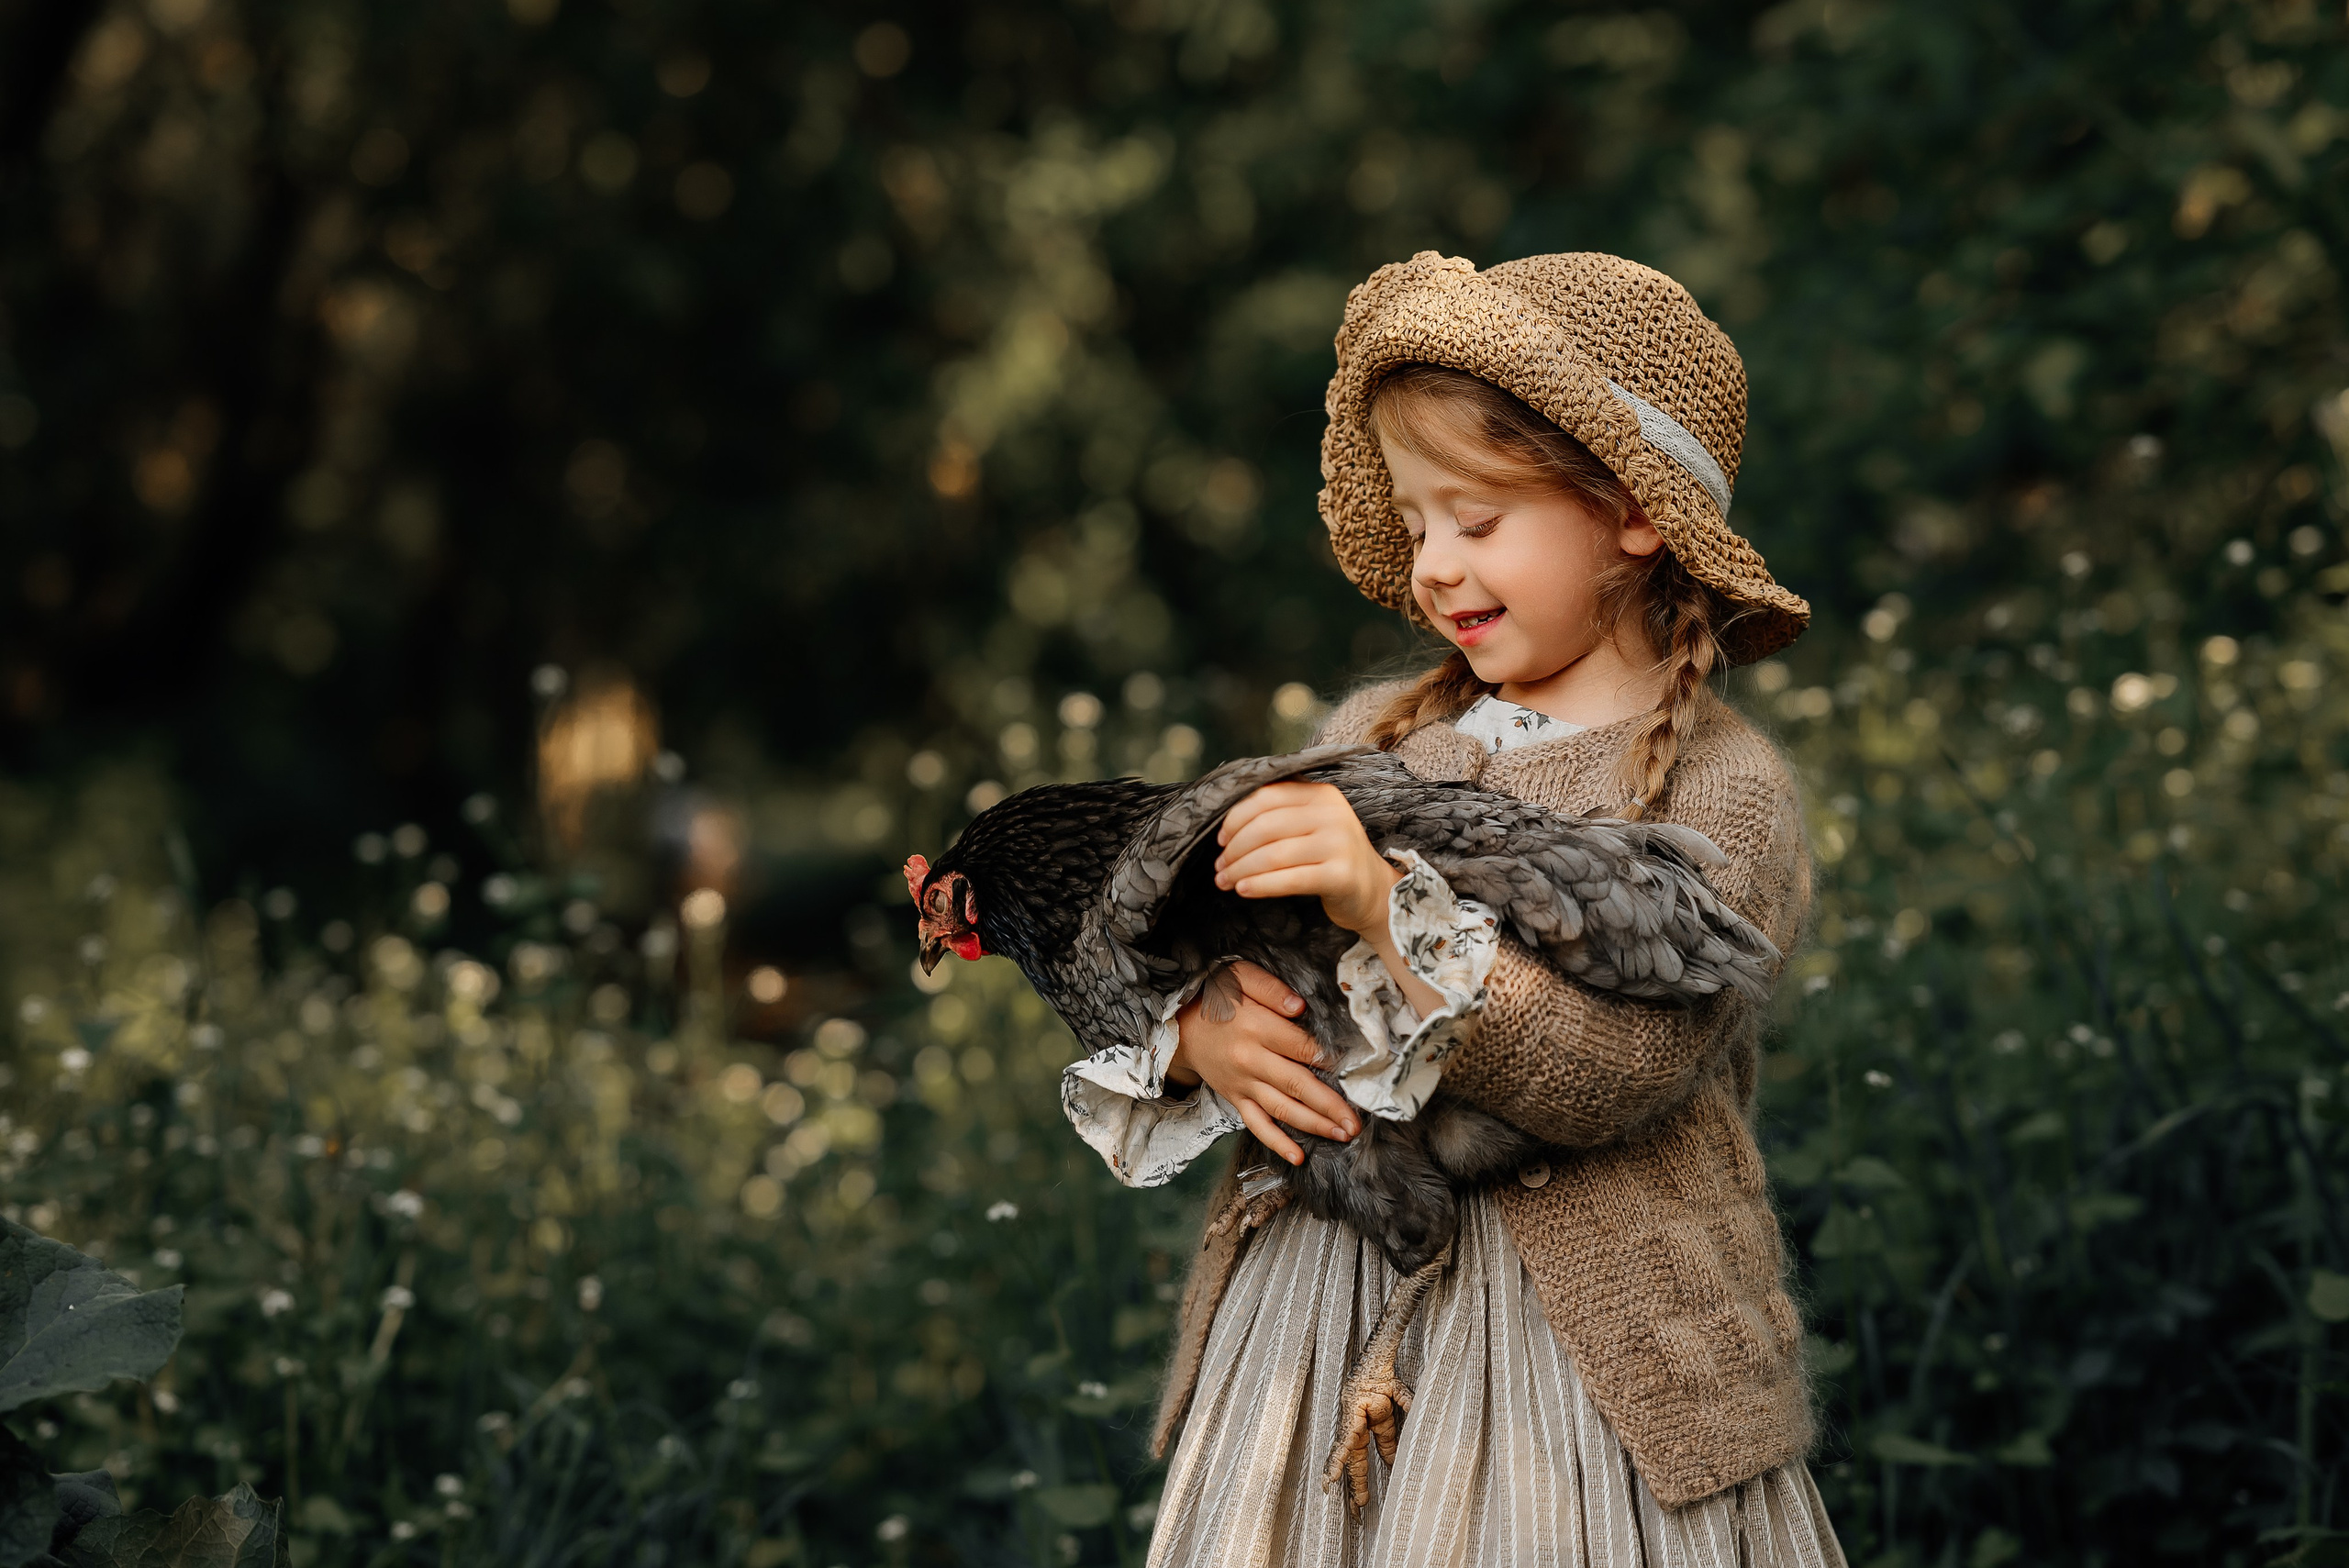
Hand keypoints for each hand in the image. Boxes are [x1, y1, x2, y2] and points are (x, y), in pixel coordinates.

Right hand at [1165, 960, 1359, 1165]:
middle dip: (1330, 1106)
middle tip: (1356, 1122)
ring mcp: (1243, 1084)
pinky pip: (1257, 1125)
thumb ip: (1270, 988)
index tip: (1354, 1069)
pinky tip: (1298, 1157)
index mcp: (1256, 1028)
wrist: (1180, 1027)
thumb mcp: (1239, 977)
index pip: (1300, 1046)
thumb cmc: (1216, 998)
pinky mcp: (1236, 1099)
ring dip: (1314, 1125)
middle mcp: (1250, 1060)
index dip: (1329, 1058)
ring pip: (1282, 1109)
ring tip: (1343, 1135)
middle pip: (1297, 1085)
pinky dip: (1277, 1143)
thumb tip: (1299, 1006)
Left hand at [1213, 781, 1446, 1023]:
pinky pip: (1289, 879)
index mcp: (1321, 794)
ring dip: (1241, 869)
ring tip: (1225, 882)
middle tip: (1219, 867)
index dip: (1235, 818)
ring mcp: (1340, 844)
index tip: (1220, 840)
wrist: (1374, 892)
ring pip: (1274, 854)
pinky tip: (1243, 890)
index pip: (1266, 797)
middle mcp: (1333, 814)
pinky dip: (1260, 885)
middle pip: (1266, 826)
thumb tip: (1226, 824)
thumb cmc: (1331, 858)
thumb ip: (1280, 814)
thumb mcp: (1311, 825)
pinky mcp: (1341, 875)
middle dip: (1234, 848)